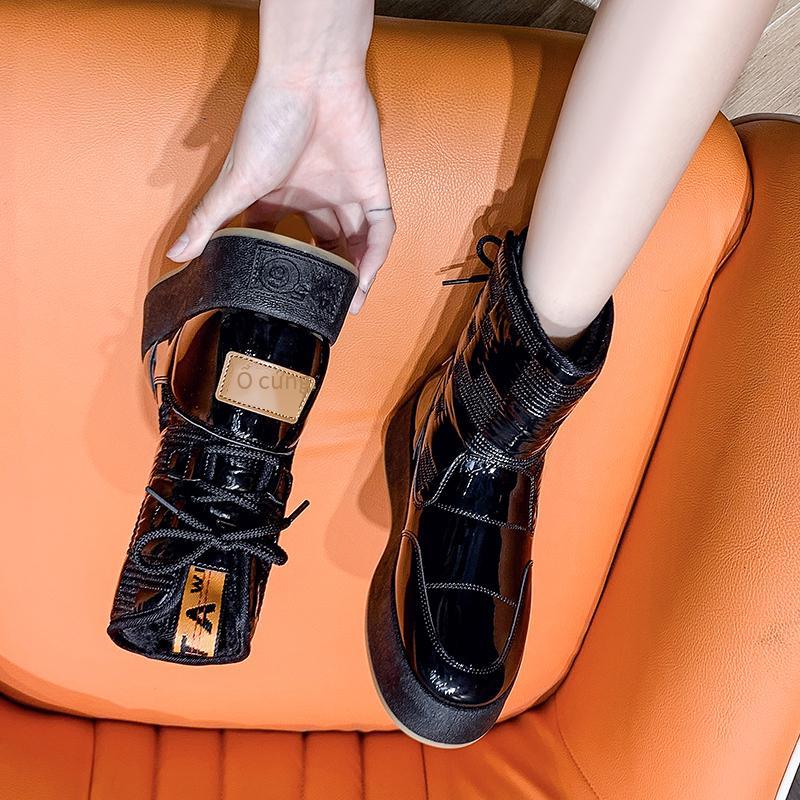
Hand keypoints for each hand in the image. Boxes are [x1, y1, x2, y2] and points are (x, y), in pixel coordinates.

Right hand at [166, 70, 394, 313]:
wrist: (309, 80)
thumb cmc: (270, 122)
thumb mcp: (235, 183)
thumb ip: (209, 220)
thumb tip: (177, 254)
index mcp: (280, 198)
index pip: (283, 240)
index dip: (286, 267)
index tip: (283, 295)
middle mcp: (314, 198)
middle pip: (325, 247)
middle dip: (327, 278)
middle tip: (325, 310)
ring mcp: (345, 193)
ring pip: (356, 243)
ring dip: (356, 275)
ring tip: (349, 305)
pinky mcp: (372, 186)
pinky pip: (380, 229)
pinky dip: (375, 255)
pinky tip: (365, 278)